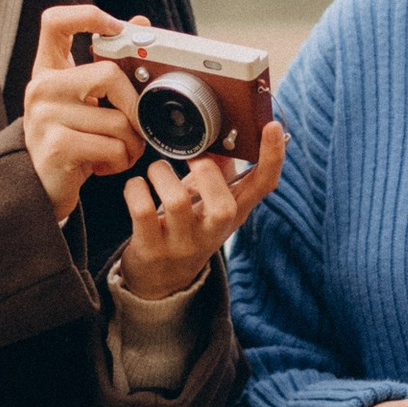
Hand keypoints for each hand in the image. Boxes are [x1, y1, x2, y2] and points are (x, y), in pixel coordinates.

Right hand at [21, 7, 155, 222]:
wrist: (41, 188)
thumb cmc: (70, 140)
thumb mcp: (85, 100)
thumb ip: (109, 65)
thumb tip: (141, 22)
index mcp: (47, 70)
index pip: (55, 22)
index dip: (88, 16)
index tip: (116, 28)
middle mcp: (41, 88)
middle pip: (108, 75)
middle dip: (134, 106)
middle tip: (135, 126)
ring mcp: (44, 117)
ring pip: (118, 120)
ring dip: (131, 143)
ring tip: (118, 151)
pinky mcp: (56, 147)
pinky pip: (112, 147)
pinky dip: (120, 161)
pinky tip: (103, 166)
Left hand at [113, 115, 287, 297]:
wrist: (161, 281)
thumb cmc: (187, 228)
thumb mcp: (210, 204)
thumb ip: (219, 172)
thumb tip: (222, 135)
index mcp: (234, 214)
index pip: (263, 186)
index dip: (272, 157)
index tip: (271, 125)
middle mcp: (213, 232)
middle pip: (223, 205)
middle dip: (205, 172)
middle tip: (192, 160)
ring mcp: (182, 244)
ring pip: (176, 201)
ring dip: (161, 173)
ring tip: (156, 171)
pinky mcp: (151, 249)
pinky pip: (142, 210)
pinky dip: (135, 188)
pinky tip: (137, 187)